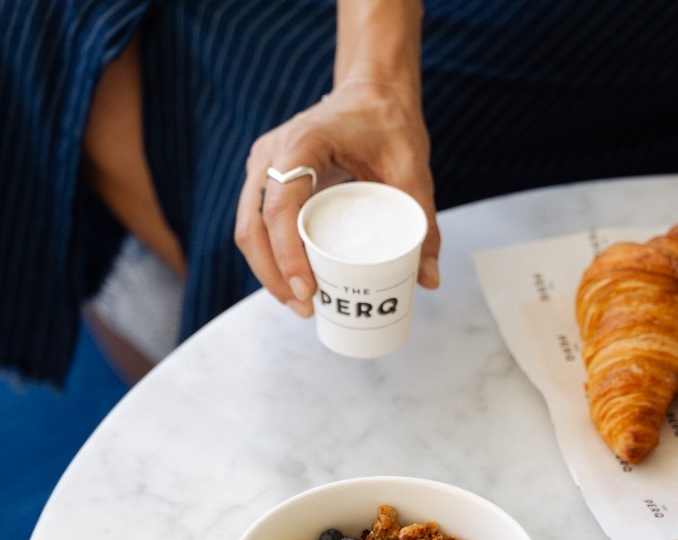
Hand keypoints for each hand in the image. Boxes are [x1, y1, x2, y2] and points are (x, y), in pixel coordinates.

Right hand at [234, 81, 439, 318]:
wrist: (372, 92)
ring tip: (301, 303)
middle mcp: (271, 153)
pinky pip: (258, 222)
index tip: (308, 291)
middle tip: (307, 308)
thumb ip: (422, 223)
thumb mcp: (412, 171)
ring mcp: (264, 165)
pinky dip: (271, 255)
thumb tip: (429, 280)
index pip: (279, 208)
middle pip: (252, 225)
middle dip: (273, 275)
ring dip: (267, 270)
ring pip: (248, 227)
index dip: (287, 256)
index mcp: (301, 144)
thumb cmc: (389, 124)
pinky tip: (292, 281)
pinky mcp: (268, 178)